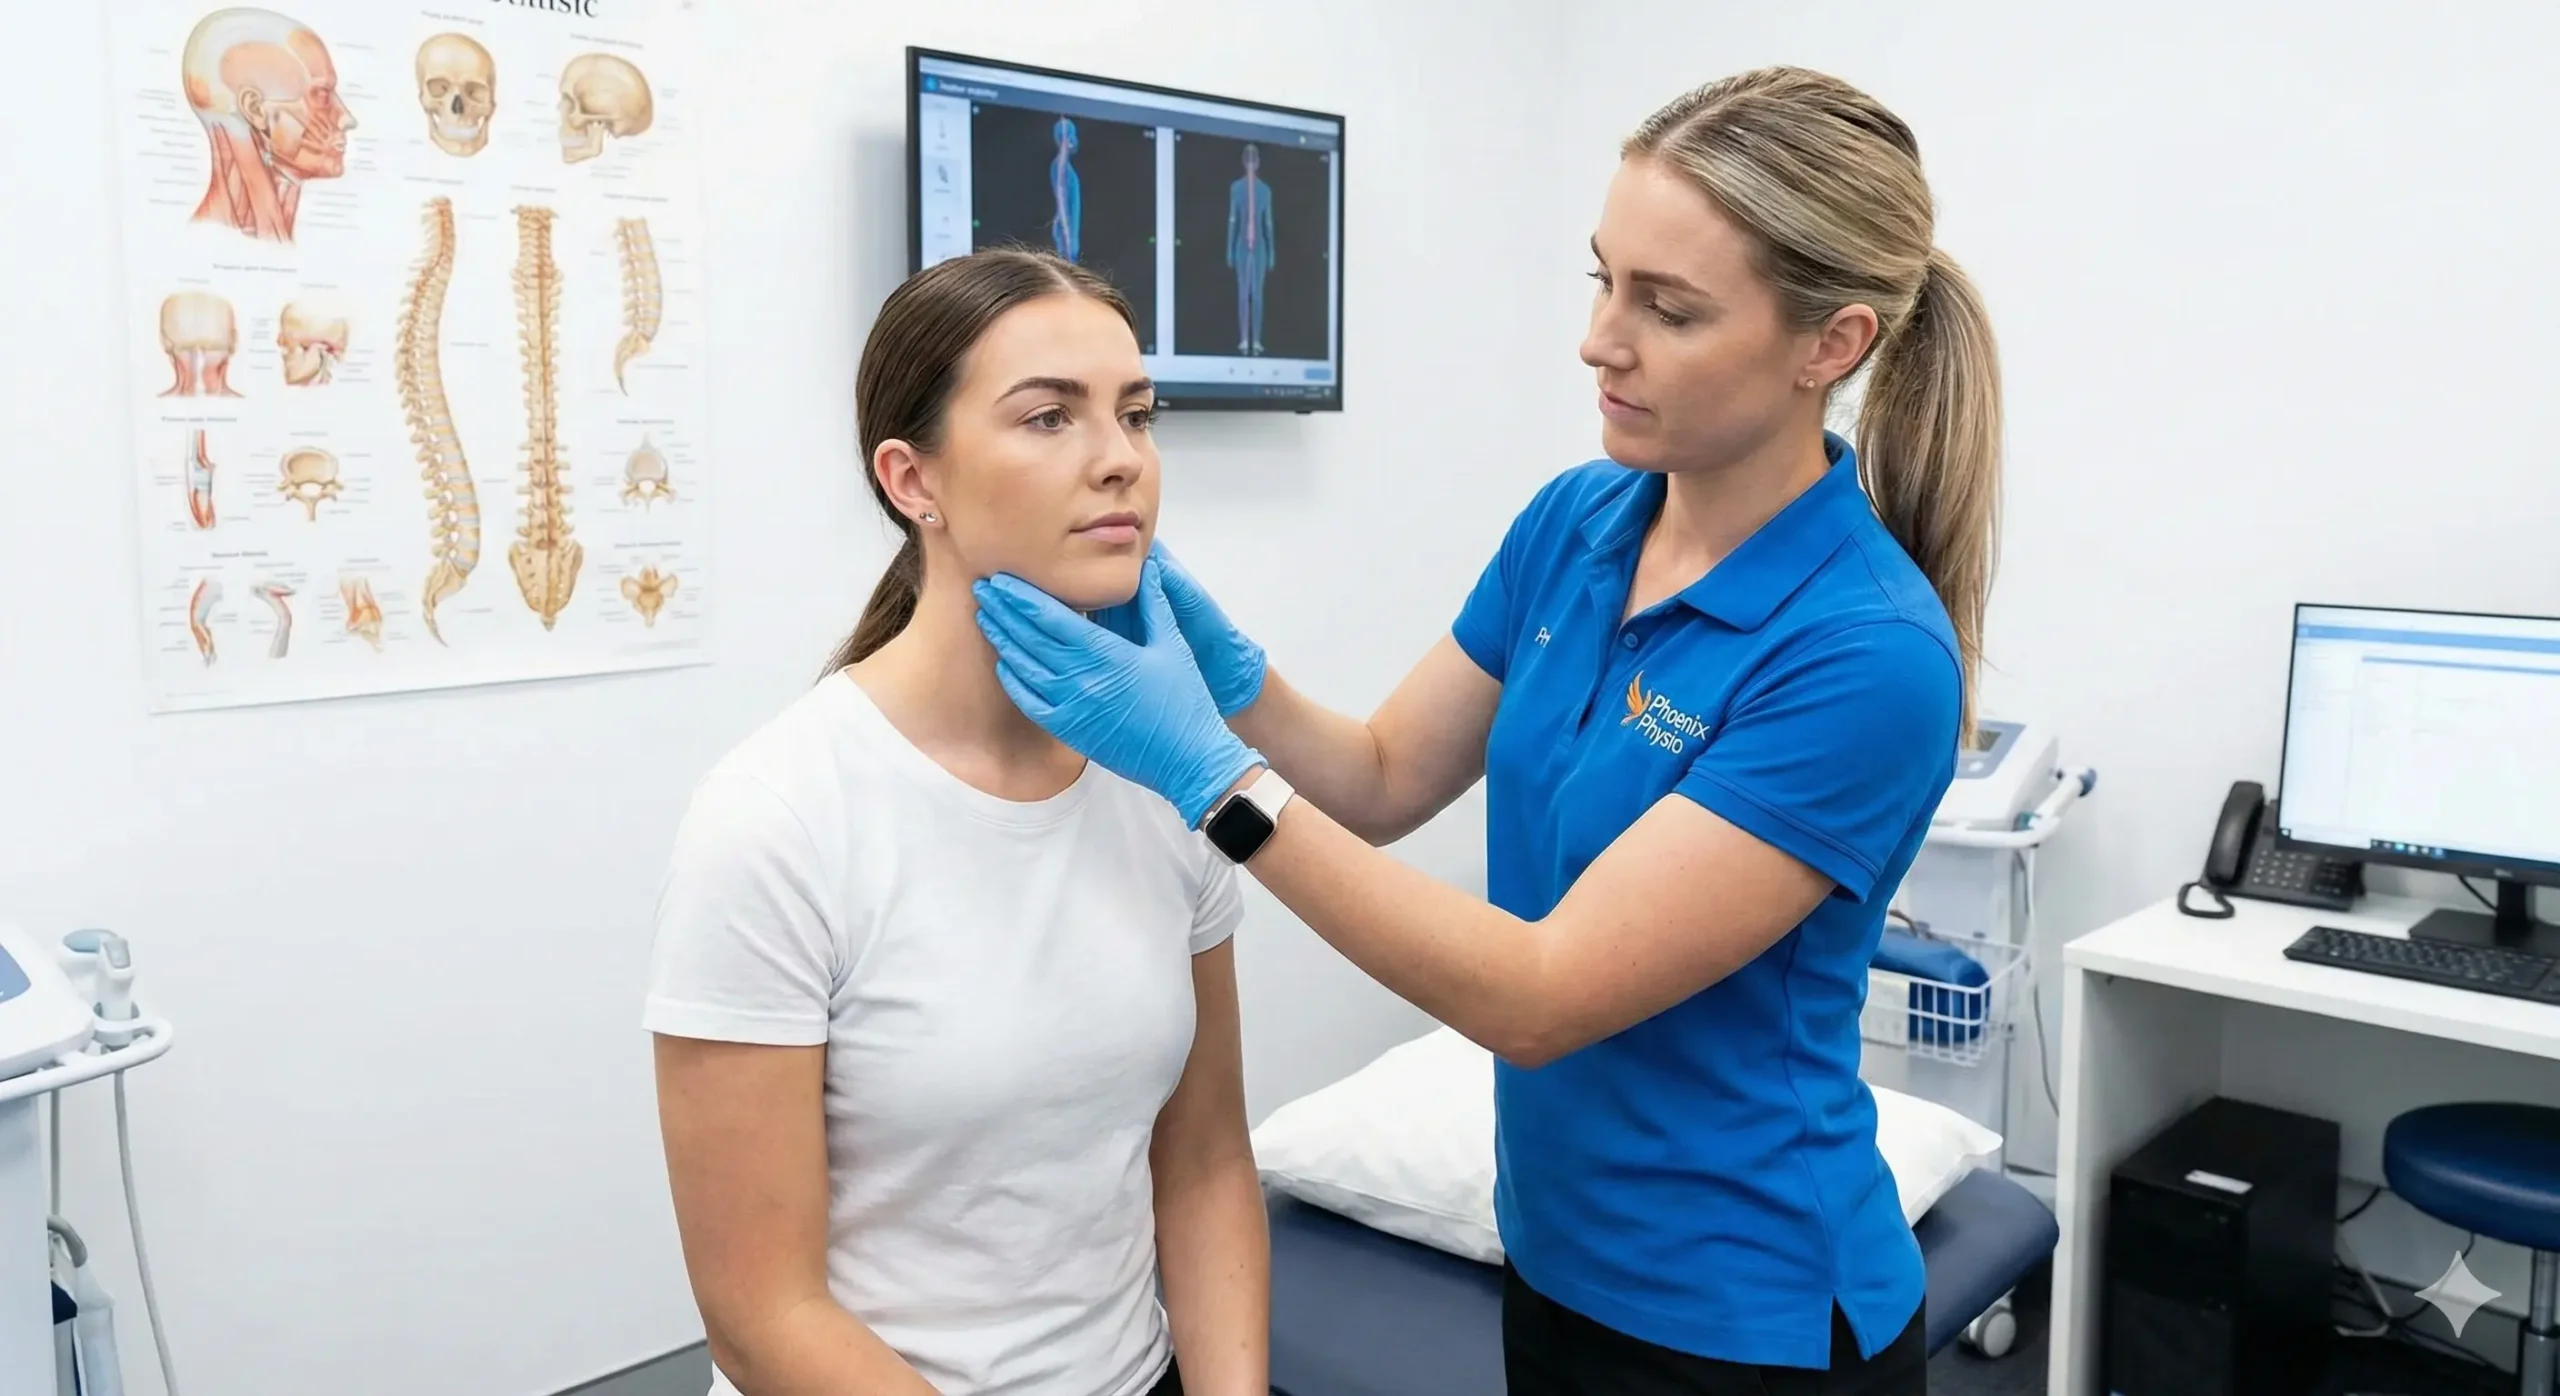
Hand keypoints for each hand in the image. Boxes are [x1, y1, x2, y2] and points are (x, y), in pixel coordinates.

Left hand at [976, 560, 1263, 828]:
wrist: (1187, 760)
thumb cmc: (1185, 701)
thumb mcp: (1172, 645)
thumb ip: (1154, 604)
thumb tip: (1147, 567)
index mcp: (1105, 653)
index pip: (1049, 616)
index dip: (1021, 595)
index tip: (1002, 577)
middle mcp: (1081, 679)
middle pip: (1028, 637)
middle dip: (1003, 610)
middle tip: (982, 587)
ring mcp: (1071, 707)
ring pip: (1022, 667)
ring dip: (1001, 639)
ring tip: (985, 616)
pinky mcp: (1068, 730)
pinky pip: (1029, 702)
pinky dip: (1012, 679)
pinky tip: (1004, 662)